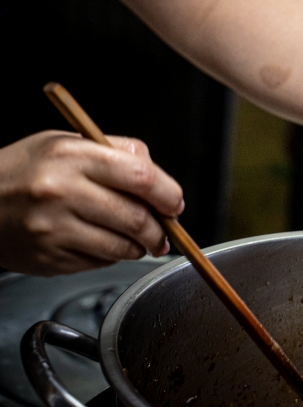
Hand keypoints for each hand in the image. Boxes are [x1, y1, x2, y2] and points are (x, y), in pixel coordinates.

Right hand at [0, 131, 183, 275]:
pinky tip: (98, 243)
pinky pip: (98, 263)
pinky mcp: (47, 258)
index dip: (168, 194)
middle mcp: (61, 192)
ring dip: (139, 248)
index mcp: (72, 156)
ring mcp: (52, 229)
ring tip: (137, 240)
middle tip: (163, 232)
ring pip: (121, 248)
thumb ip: (116, 152)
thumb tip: (158, 178)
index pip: (141, 177)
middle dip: (160, 230)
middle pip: (136, 218)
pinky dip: (109, 257)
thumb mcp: (67, 143)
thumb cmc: (23, 169)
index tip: (174, 204)